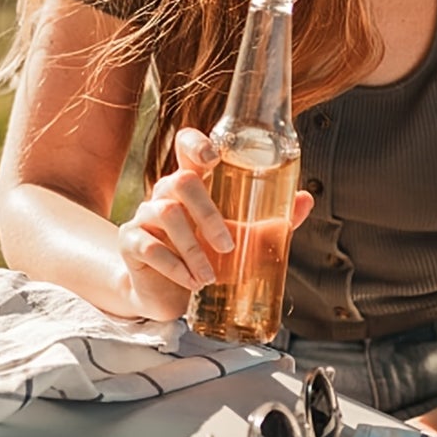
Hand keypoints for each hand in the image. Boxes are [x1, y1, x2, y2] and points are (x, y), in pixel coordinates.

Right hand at [115, 127, 312, 319]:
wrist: (171, 292)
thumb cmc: (210, 255)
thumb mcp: (245, 238)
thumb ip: (275, 220)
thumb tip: (306, 198)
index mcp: (195, 183)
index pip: (187, 147)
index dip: (196, 144)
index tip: (214, 157)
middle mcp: (167, 192)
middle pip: (180, 181)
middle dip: (207, 213)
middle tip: (228, 245)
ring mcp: (146, 215)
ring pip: (165, 214)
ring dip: (192, 249)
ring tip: (210, 276)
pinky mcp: (130, 242)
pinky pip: (148, 247)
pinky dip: (174, 266)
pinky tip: (191, 282)